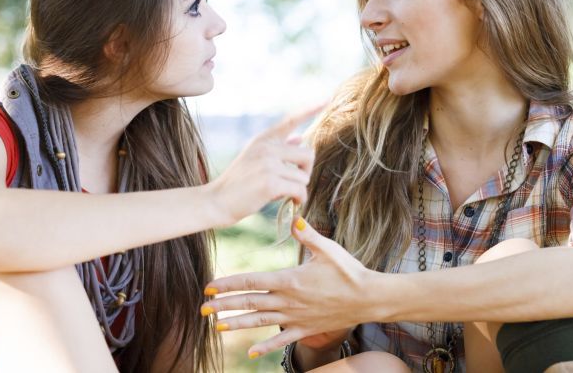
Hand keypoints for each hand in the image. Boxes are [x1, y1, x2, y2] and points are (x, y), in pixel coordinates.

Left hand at [201, 217, 376, 357]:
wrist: (369, 298)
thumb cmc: (348, 270)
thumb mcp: (327, 248)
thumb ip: (308, 234)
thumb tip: (294, 218)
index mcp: (290, 280)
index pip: (252, 281)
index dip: (229, 283)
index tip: (211, 285)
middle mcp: (288, 301)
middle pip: (250, 303)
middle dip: (225, 305)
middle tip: (203, 308)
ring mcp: (296, 317)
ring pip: (261, 322)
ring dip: (238, 324)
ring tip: (218, 326)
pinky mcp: (306, 329)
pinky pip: (283, 340)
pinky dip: (266, 347)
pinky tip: (251, 353)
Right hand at [208, 106, 321, 224]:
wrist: (216, 201)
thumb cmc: (239, 182)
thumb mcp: (255, 158)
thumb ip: (279, 147)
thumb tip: (300, 138)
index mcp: (264, 139)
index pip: (291, 120)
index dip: (310, 109)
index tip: (327, 98)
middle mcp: (266, 147)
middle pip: (308, 154)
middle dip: (306, 171)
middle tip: (295, 183)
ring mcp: (268, 164)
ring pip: (304, 176)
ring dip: (299, 189)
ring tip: (284, 193)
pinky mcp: (270, 182)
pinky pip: (299, 190)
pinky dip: (299, 199)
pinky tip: (291, 202)